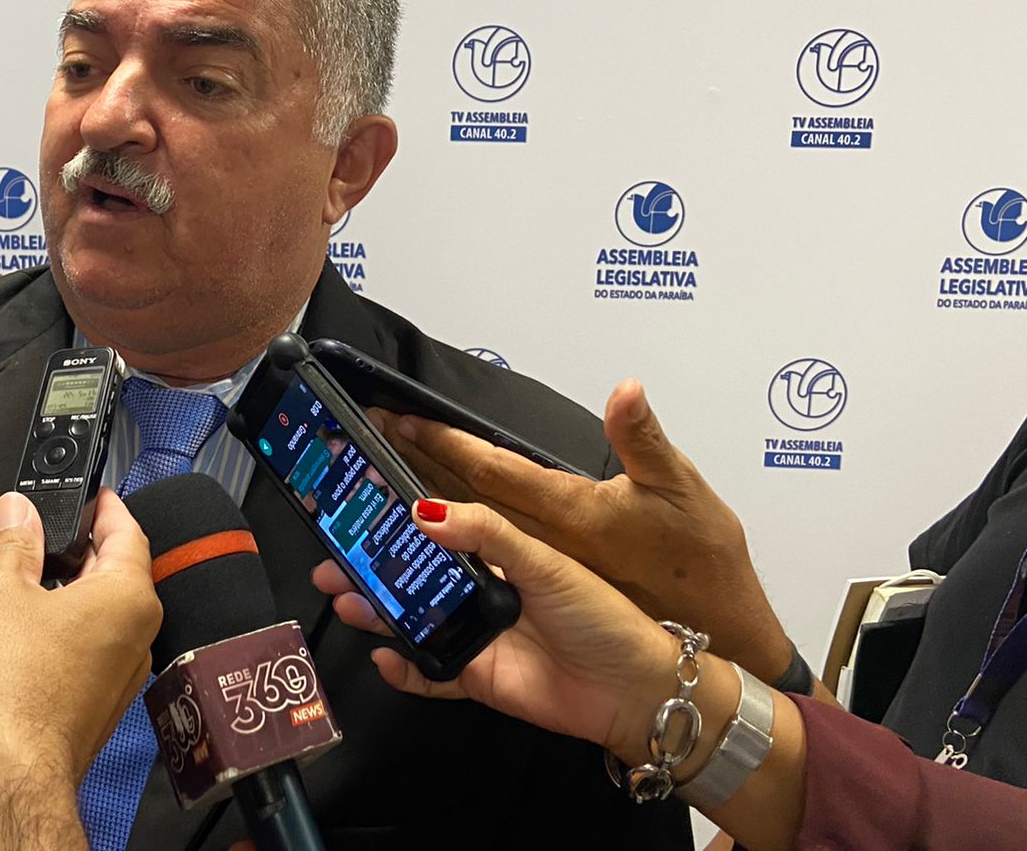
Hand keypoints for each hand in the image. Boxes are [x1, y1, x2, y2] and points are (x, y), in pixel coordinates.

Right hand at [0, 490, 159, 850]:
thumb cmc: (10, 689)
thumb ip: (9, 543)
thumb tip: (17, 513)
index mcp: (127, 599)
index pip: (125, 533)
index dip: (101, 506)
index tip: (86, 492)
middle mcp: (125, 638)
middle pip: (86, 573)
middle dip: (34, 547)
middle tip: (3, 526)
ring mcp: (98, 676)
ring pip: (57, 611)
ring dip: (12, 583)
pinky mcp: (67, 705)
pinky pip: (45, 648)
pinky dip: (14, 625)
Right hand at [316, 499, 684, 758]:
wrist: (636, 690)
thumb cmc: (606, 618)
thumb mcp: (545, 563)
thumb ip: (486, 533)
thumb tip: (427, 511)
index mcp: (500, 549)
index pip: (440, 522)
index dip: (400, 512)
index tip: (361, 500)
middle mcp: (484, 588)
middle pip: (413, 573)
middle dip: (369, 565)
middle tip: (332, 558)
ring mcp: (478, 632)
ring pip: (412, 619)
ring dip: (376, 610)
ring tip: (346, 598)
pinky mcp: (478, 675)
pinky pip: (429, 672)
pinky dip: (404, 668)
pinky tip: (384, 657)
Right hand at [371, 379, 795, 680]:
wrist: (701, 654)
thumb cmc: (699, 570)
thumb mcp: (676, 497)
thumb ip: (642, 443)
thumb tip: (625, 389)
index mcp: (561, 504)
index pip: (487, 464)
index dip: (441, 441)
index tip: (394, 416)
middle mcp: (531, 543)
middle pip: (448, 509)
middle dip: (396, 489)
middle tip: (345, 476)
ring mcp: (519, 589)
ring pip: (441, 567)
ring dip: (391, 562)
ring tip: (342, 563)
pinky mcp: (516, 635)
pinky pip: (454, 628)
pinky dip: (416, 629)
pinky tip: (384, 630)